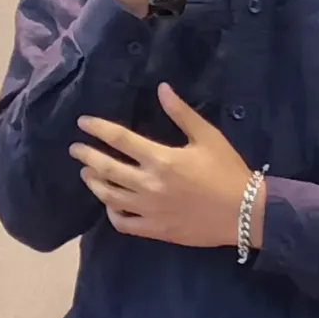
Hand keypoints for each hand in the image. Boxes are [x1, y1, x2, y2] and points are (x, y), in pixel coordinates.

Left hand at [70, 83, 261, 248]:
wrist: (243, 212)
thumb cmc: (226, 170)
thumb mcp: (208, 136)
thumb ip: (181, 113)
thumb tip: (162, 88)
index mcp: (160, 158)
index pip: (119, 139)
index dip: (97, 129)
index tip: (82, 123)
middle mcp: (148, 184)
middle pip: (106, 168)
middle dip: (86, 156)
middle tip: (75, 149)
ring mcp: (149, 209)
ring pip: (109, 196)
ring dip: (94, 183)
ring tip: (87, 173)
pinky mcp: (155, 229)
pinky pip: (123, 223)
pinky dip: (111, 212)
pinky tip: (110, 204)